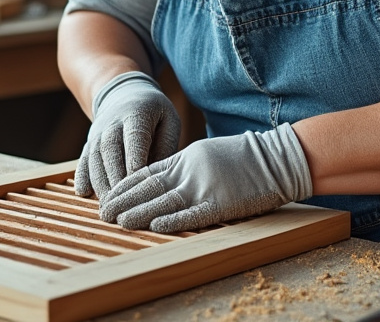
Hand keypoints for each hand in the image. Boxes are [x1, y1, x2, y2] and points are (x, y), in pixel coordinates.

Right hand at [75, 72, 180, 198]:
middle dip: (115, 179)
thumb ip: (167, 146)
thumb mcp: (168, 120)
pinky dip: (82, 175)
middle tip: (123, 205)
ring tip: (107, 205)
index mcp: (136, 115)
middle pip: (111, 152)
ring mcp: (97, 133)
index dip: (136, 163)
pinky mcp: (89, 142)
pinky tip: (84, 193)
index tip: (140, 187)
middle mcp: (112, 124)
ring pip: (94, 158)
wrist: (123, 94)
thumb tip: (161, 175)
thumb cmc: (154, 112)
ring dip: (99, 182)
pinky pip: (83, 159)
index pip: (134, 141)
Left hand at [99, 123, 312, 232]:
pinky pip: (193, 214)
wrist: (276, 157)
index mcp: (186, 158)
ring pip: (165, 200)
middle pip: (149, 187)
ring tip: (118, 221)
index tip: (107, 195)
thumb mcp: (207, 152)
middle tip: (103, 212)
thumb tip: (161, 178)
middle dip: (123, 200)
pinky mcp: (222, 203)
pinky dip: (173, 220)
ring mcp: (206, 186)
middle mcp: (190, 171)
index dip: (124, 186)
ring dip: (139, 212)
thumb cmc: (244, 156)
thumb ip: (184, 165)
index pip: (147, 172)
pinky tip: (155, 226)